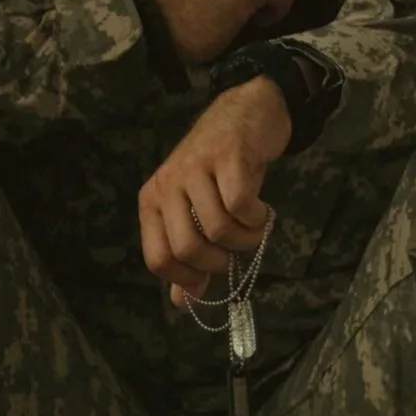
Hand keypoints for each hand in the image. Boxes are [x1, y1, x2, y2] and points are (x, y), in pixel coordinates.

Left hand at [138, 78, 291, 306]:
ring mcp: (196, 167)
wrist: (246, 112)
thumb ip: (187, 256)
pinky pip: (240, 204)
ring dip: (246, 239)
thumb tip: (183, 303)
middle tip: (236, 249)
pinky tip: (262, 210)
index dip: (187, 277)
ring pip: (217, 229)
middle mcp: (167, 184)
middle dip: (219, 262)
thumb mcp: (197, 210)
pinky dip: (257, 218)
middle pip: (187, 248)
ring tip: (254, 227)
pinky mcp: (227, 155)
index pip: (157, 259)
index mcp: (153, 202)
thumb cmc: (219, 168)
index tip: (212, 274)